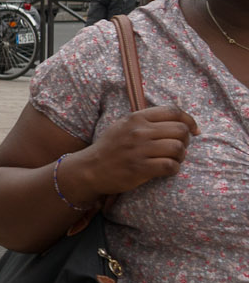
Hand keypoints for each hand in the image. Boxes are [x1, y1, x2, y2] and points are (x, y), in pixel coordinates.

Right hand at [76, 105, 200, 194]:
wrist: (90, 169)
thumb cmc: (110, 148)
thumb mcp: (123, 126)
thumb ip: (146, 120)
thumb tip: (178, 120)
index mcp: (136, 118)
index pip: (173, 112)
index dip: (189, 121)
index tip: (193, 130)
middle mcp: (138, 132)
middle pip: (180, 130)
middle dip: (185, 140)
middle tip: (178, 148)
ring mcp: (139, 150)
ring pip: (178, 148)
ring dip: (180, 156)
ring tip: (172, 159)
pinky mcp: (140, 168)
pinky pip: (170, 166)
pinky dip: (173, 168)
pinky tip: (166, 169)